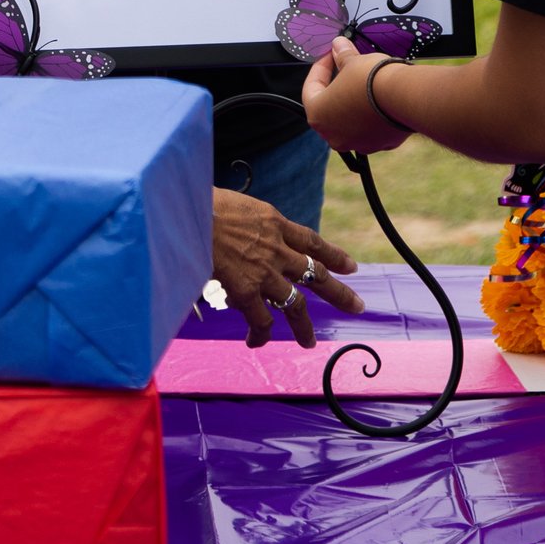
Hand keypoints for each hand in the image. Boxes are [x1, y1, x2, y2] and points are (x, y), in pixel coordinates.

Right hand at [212, 188, 363, 347]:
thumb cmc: (199, 200)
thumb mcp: (233, 203)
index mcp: (273, 222)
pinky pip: (260, 319)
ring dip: (303, 325)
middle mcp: (277, 248)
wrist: (188, 212)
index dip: (333, 255)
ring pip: (295, 304)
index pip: (311, 240)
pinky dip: (260, 333)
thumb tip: (233, 230)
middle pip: (316, 274)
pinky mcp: (247, 289)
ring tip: (309, 341)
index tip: (350, 266)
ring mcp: (265, 271)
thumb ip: (243, 221)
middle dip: (338, 292)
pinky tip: (256, 342)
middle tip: (356, 306)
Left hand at [303, 36, 416, 154]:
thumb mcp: (352, 62)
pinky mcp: (380, 145)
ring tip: (365, 83)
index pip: (310, 87)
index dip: (321, 67)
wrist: (406, 97)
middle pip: (330, 107)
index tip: (330, 54)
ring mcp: (358, 143)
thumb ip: (341, 56)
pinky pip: (372, 128)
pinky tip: (382, 100)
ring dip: (355, 102)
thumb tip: (338, 46)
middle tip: (345, 67)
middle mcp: (334, 135)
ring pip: (351, 120)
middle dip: (337, 86)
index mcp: (318, 115)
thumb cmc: (371, 80)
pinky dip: (374, 115)